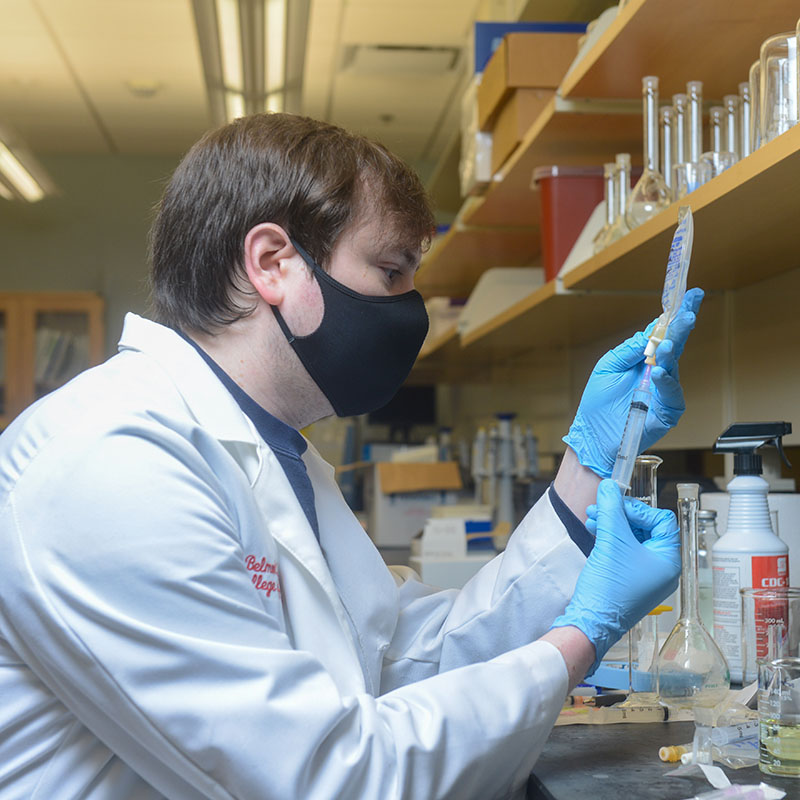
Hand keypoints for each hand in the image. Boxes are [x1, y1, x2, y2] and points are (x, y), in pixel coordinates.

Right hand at [550, 480, 679, 674]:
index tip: (616, 505)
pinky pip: (623, 550)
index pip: (662, 520)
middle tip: (600, 507)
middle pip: (646, 527)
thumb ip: (611, 510)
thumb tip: (609, 487)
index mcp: (668, 560)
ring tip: (592, 518)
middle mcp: (661, 568)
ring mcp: (645, 575)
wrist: (590, 621)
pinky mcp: (629, 579)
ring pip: (632, 538)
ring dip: (612, 524)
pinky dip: (610, 538)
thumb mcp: (610, 541)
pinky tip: (594, 530)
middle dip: (621, 515)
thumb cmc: (608, 588)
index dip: (638, 509)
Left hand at [563, 287, 703, 476]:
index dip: (675, 316)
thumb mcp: (607, 368)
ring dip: (670, 354)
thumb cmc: (597, 405)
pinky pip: (672, 393)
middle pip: (675, 345)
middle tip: (689, 311)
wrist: (593, 438)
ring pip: (674, 367)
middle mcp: (658, 373)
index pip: (663, 334)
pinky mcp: (667, 411)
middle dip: (683, 327)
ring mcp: (664, 392)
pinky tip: (658, 372)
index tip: (689, 296)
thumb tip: (648, 333)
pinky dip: (666, 381)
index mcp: (644, 360)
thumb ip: (627, 350)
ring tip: (665, 346)